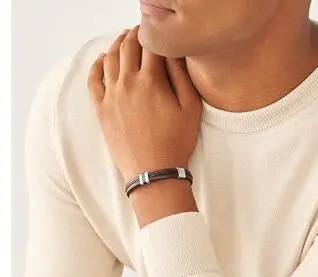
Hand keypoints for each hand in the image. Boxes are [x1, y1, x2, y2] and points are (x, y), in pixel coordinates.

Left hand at [87, 26, 201, 181]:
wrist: (153, 172)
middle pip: (128, 47)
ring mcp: (111, 96)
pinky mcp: (102, 110)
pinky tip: (102, 59)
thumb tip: (173, 53)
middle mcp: (127, 83)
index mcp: (151, 81)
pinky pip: (94, 80)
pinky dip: (97, 65)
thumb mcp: (191, 109)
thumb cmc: (175, 143)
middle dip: (136, 34)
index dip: (156, 34)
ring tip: (125, 40)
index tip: (159, 32)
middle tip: (142, 31)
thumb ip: (182, 77)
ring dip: (118, 44)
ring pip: (110, 59)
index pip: (151, 45)